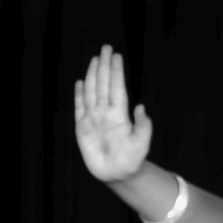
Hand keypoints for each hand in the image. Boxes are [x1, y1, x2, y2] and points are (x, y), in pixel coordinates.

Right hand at [72, 46, 155, 184]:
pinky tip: (81, 82)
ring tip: (95, 60)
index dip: (116, 72)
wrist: (118, 174)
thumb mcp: (142, 143)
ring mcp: (94, 118)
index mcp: (120, 114)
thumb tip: (141, 107)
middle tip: (106, 48)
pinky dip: (79, 95)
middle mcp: (106, 112)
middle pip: (104, 84)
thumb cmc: (133, 159)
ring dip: (93, 75)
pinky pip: (79, 107)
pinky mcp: (82, 127)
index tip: (116, 56)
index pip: (117, 87)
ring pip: (92, 91)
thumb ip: (143, 126)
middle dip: (105, 66)